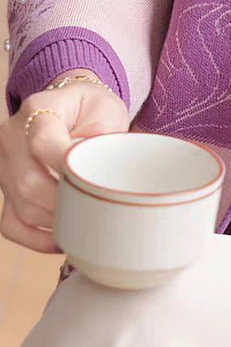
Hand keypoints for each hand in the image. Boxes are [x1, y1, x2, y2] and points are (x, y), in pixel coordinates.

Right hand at [0, 72, 128, 252]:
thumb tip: (94, 169)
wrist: (74, 110)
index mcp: (38, 110)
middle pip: (29, 182)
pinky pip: (11, 222)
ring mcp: (4, 165)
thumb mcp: (105, 109)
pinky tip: (61, 236)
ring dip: (55, 220)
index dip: (65, 168)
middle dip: (65, 201)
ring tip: (86, 220)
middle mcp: (12, 137)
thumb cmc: (92, 110)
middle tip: (95, 208)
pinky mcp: (5, 188)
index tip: (92, 182)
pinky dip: (36, 236)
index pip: (42, 142)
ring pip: (22, 206)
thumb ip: (102, 134)